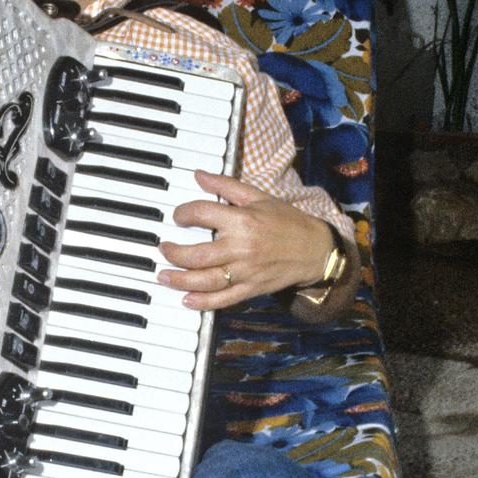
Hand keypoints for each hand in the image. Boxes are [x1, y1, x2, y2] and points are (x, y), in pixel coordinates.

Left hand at [157, 170, 334, 310]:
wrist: (315, 250)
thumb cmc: (286, 221)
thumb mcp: (258, 196)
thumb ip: (225, 186)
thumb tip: (199, 175)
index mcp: (242, 220)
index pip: (202, 214)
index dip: (183, 213)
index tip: (178, 216)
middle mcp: (241, 248)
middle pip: (198, 254)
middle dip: (174, 253)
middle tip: (163, 249)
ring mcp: (246, 272)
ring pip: (206, 280)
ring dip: (180, 280)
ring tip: (163, 276)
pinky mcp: (251, 289)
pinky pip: (223, 299)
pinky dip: (203, 302)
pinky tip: (186, 300)